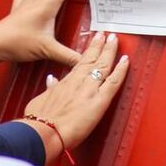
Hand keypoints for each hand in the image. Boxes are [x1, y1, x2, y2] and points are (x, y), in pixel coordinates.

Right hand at [21, 32, 127, 159]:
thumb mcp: (41, 100)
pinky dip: (121, 70)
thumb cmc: (39, 120)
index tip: (94, 41)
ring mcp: (89, 89)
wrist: (43, 132)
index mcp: (65, 82)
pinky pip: (114, 82)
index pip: (80, 62)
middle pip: (92, 58)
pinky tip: (126, 60)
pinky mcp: (99, 101)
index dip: (89, 50)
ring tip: (115, 39)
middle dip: (100, 45)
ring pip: (103, 65)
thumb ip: (50, 89)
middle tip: (106, 34)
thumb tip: (51, 80)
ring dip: (110, 51)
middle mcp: (78, 82)